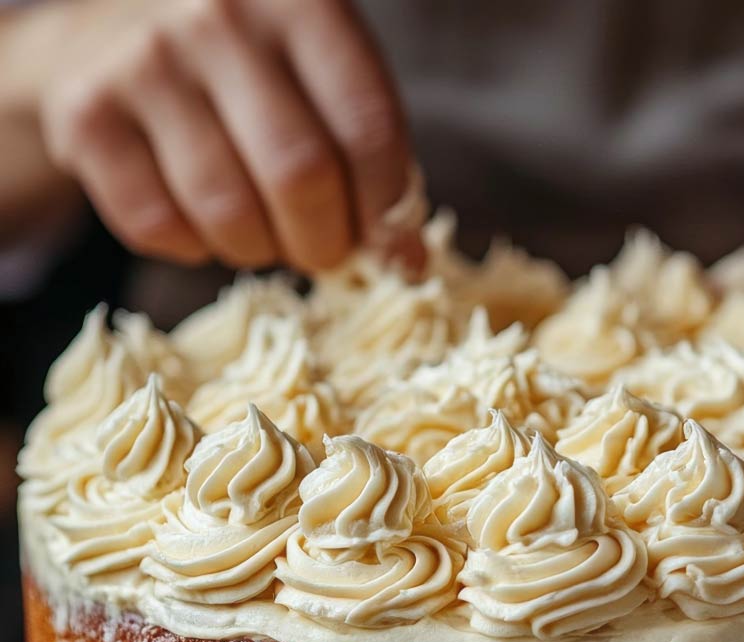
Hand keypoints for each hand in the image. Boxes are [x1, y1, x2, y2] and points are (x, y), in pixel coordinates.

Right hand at [29, 0, 418, 270]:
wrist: (114, 31)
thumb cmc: (252, 69)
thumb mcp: (322, 76)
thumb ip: (370, 154)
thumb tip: (404, 260)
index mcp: (300, 0)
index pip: (367, 129)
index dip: (388, 210)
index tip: (392, 246)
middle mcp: (216, 15)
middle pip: (299, 176)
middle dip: (325, 242)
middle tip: (324, 250)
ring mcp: (143, 61)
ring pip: (229, 214)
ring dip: (259, 251)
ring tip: (263, 233)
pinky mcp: (86, 113)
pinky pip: (159, 227)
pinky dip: (193, 247)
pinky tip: (199, 217)